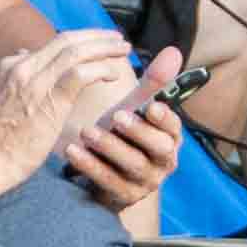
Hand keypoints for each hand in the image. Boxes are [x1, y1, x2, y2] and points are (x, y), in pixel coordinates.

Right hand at [0, 26, 141, 181]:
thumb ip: (9, 77)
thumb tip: (20, 55)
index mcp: (10, 66)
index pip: (51, 44)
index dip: (79, 42)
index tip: (96, 45)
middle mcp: (22, 66)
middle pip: (66, 39)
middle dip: (96, 36)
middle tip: (117, 39)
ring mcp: (35, 80)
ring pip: (76, 50)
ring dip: (104, 47)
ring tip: (123, 49)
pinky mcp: (49, 98)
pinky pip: (81, 73)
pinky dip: (100, 68)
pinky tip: (112, 75)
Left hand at [57, 47, 190, 209]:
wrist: (107, 176)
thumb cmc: (124, 135)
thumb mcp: (136, 109)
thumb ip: (152, 83)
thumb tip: (173, 50)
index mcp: (170, 137)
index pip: (174, 126)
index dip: (164, 117)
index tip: (151, 106)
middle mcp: (164, 161)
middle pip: (159, 148)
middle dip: (138, 131)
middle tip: (116, 116)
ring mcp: (145, 182)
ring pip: (132, 164)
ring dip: (109, 147)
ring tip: (86, 131)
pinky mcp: (123, 196)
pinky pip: (107, 182)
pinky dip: (89, 166)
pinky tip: (72, 151)